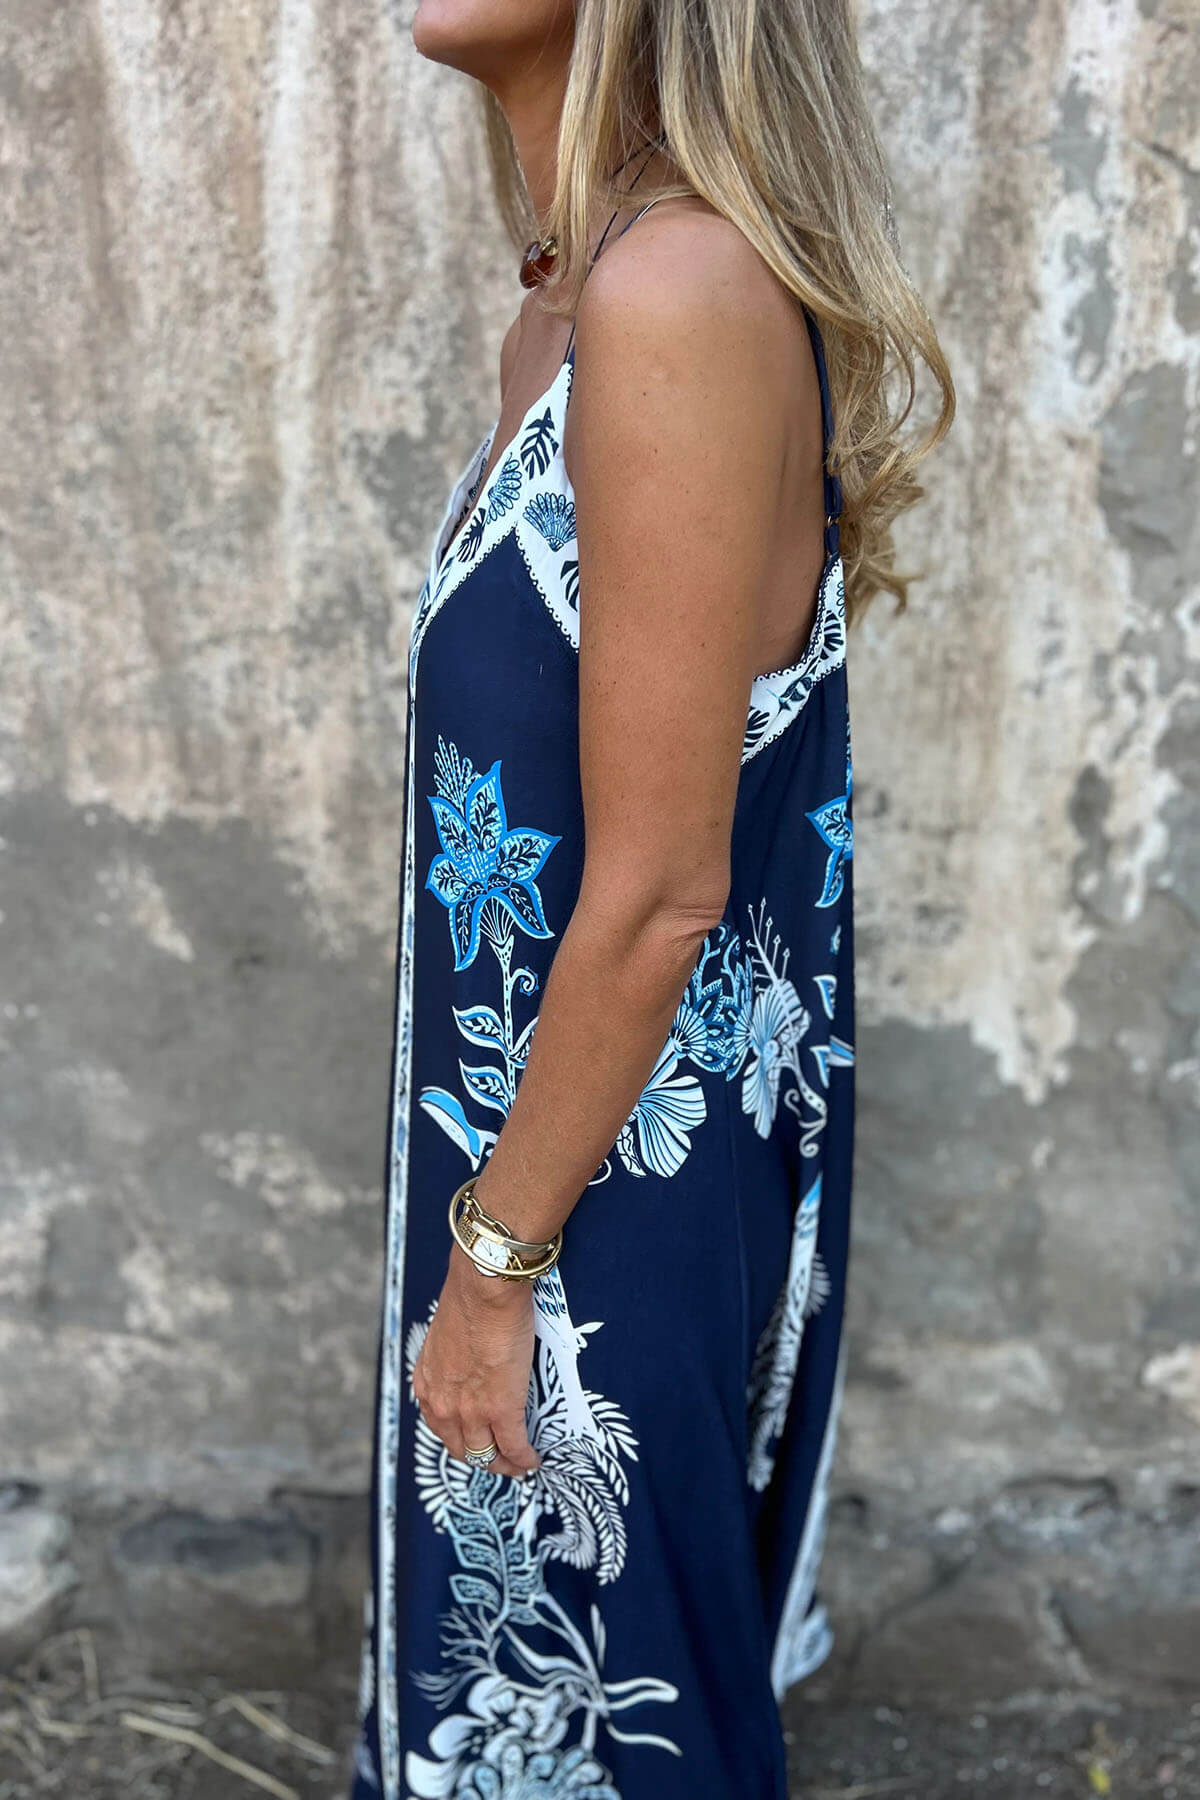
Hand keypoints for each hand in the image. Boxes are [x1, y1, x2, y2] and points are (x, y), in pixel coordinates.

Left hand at [412, 1245, 542, 1479]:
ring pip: (485, 1454)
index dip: (460, 1437)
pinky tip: (533, 1459)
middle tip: (498, 1459)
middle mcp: (442, 1405)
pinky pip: (514, 1446)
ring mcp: (471, 1411)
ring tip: (518, 1465)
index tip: (476, 1439)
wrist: (484, 1289)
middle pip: (460, 1448)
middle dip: (480, 1457)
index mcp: (428, 1384)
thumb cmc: (470, 1298)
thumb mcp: (447, 1336)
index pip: (440, 1425)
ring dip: (504, 1464)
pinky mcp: (502, 1409)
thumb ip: (453, 1355)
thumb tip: (470, 1352)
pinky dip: (524, 1458)